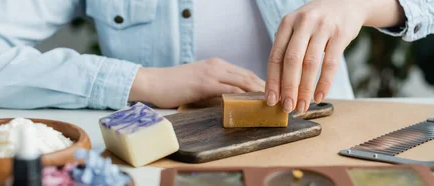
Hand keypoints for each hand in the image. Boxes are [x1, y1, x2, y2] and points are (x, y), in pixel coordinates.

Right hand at [129, 58, 264, 107]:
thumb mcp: (199, 85)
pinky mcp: (205, 83)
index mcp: (217, 65)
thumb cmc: (173, 86)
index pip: (246, 74)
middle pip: (250, 76)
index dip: (262, 84)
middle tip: (280, 101)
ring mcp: (212, 73)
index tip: (274, 95)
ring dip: (260, 93)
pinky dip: (244, 97)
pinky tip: (254, 104)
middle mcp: (218, 66)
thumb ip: (216, 90)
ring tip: (273, 104)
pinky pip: (230, 90)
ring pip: (244, 81)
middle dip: (267, 88)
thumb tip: (231, 103)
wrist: (153, 82)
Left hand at [264, 0, 403, 112]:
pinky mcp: (340, 34)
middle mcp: (303, 23)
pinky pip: (331, 63)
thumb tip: (278, 86)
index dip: (273, 80)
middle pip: (291, 61)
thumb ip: (288, 49)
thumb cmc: (317, 22)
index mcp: (287, 23)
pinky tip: (319, 96)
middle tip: (287, 107)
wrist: (347, 3)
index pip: (276, 55)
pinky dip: (324, 83)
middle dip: (288, 87)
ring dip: (305, 89)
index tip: (271, 99)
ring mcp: (322, 27)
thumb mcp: (298, 28)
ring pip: (310, 64)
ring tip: (302, 106)